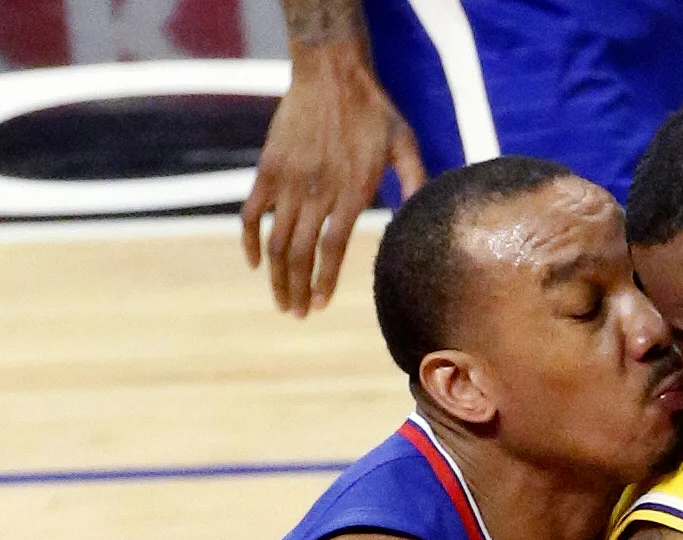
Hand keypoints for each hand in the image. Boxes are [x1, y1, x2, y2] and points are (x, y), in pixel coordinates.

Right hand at [240, 41, 426, 316]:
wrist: (331, 71)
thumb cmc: (375, 111)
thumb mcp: (407, 145)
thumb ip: (416, 183)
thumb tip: (423, 221)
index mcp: (350, 191)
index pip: (331, 249)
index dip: (323, 280)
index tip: (321, 304)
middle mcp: (316, 191)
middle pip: (300, 253)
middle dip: (297, 289)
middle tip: (298, 315)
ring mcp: (288, 180)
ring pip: (275, 240)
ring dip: (276, 275)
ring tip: (282, 302)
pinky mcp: (269, 168)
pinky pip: (251, 212)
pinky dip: (250, 240)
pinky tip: (255, 263)